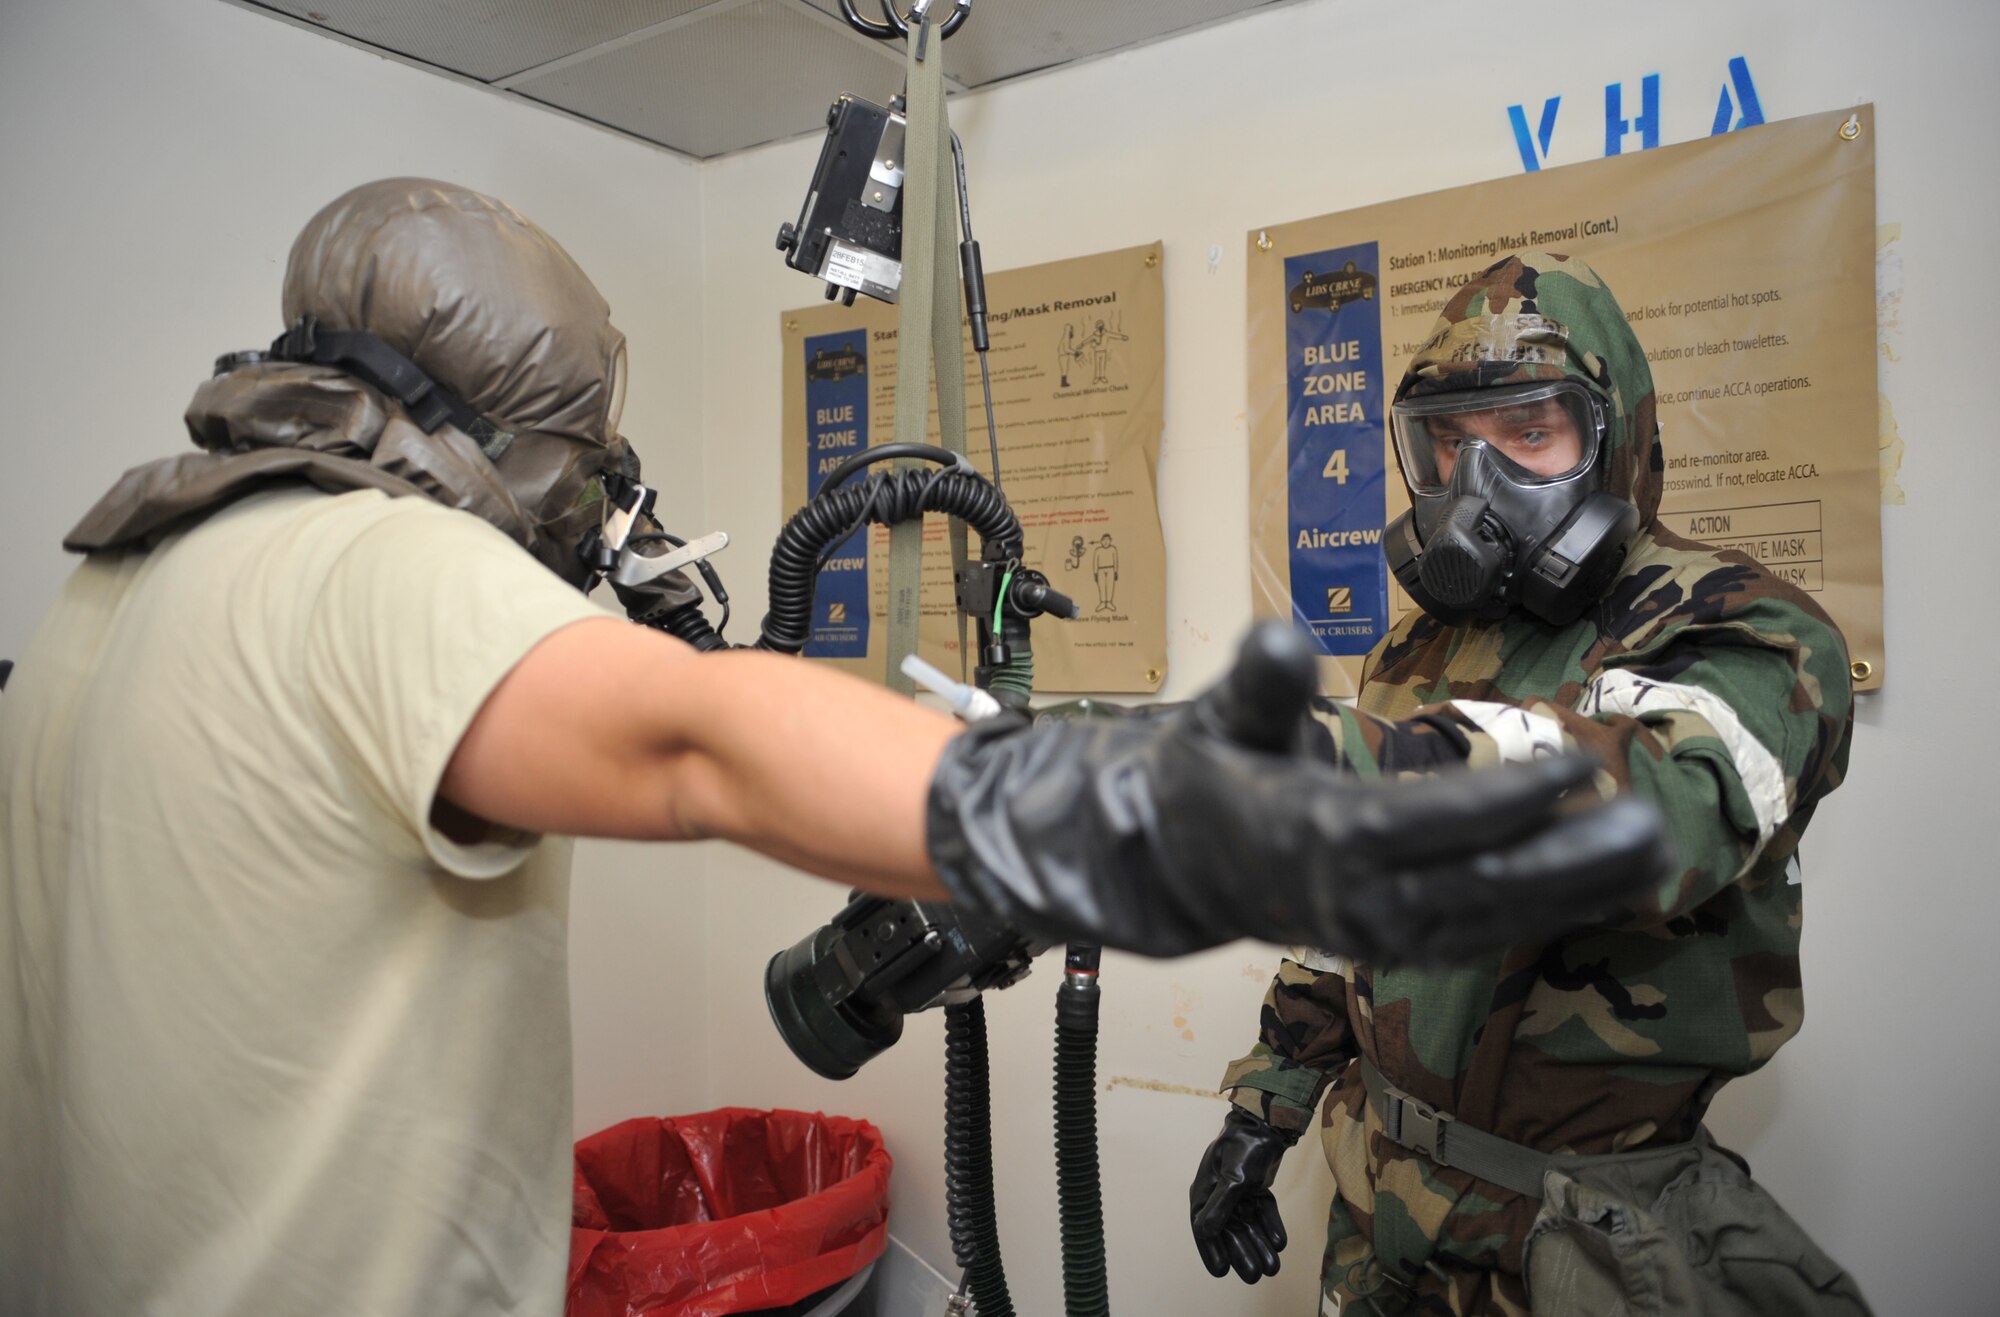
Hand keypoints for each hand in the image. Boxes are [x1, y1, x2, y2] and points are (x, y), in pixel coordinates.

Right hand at [926, 621, 1670, 961]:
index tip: (1574, 767)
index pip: (1423, 825)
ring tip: (1651, 851)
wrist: (1181, 866)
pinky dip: (1547, 913)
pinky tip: (1605, 885)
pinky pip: (1483, 934)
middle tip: (1647, 822)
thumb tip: (1278, 636)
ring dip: (1576, 889)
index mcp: (1315, 838)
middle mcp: (1355, 899)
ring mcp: (1380, 933)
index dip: (1503, 802)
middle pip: (1477, 887)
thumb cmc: (1211, 778)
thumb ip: (1258, 684)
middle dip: (1568, 859)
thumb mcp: (1220, 719)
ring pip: (1491, 919)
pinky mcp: (1398, 945)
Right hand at [1190, 1107, 1295, 1283]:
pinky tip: (1279, 1243)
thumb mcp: (1233, 1179)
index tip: (1221, 1272)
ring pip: (1247, 1225)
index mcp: (1204, 1192)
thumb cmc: (1243, 1148)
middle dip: (1242, 1254)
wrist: (1266, 1124)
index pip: (1204, 1229)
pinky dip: (1269, 1226)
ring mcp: (1237, 1193)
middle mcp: (1218, 1195)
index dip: (1211, 1251)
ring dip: (1259, 1245)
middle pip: (1229, 1231)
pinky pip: (1261, 1213)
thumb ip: (1221, 1207)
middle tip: (1254, 1276)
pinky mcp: (1254, 1189)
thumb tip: (1205, 1232)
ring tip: (1272, 1267)